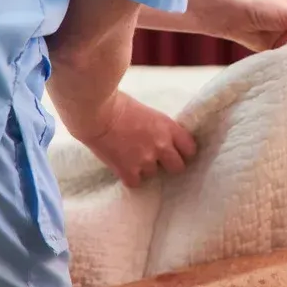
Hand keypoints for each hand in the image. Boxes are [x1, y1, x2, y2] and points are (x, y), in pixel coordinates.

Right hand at [75, 91, 197, 186]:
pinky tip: (121, 166)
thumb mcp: (148, 112)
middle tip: (156, 159)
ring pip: (153, 174)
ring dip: (144, 169)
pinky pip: (135, 182)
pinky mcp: (128, 171)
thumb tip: (160, 137)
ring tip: (130, 157)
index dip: (183, 152)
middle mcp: (162, 145)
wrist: (96, 114)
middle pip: (178, 167)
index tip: (176, 152)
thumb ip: (158, 127)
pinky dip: (129, 177)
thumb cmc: (117, 104)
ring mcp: (146, 160)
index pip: (190, 148)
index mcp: (168, 127)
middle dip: (168, 164)